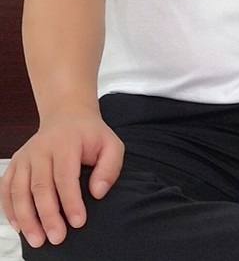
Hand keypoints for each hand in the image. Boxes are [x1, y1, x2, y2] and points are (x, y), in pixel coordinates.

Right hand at [0, 109, 123, 247]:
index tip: (78, 222)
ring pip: (19, 190)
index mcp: (66, 141)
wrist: (68, 116)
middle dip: (48, 215)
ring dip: (26, 218)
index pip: (65, 175)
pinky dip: (10, 209)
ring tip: (37, 239)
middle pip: (40, 186)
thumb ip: (110, 167)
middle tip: (57, 237)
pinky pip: (6, 189)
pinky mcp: (15, 163)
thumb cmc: (90, 135)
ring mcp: (25, 155)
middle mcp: (41, 147)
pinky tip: (20, 226)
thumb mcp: (111, 144)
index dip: (71, 201)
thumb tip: (97, 192)